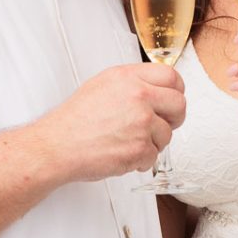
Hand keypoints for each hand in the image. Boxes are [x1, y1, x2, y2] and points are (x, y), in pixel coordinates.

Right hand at [42, 63, 185, 182]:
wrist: (57, 146)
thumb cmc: (75, 120)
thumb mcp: (102, 86)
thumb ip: (132, 84)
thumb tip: (157, 90)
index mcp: (128, 78)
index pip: (172, 76)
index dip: (176, 90)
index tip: (171, 99)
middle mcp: (138, 96)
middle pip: (179, 104)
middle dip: (173, 118)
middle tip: (160, 125)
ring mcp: (141, 122)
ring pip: (167, 134)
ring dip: (152, 142)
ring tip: (128, 141)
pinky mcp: (140, 147)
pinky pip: (154, 155)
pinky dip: (141, 160)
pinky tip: (122, 153)